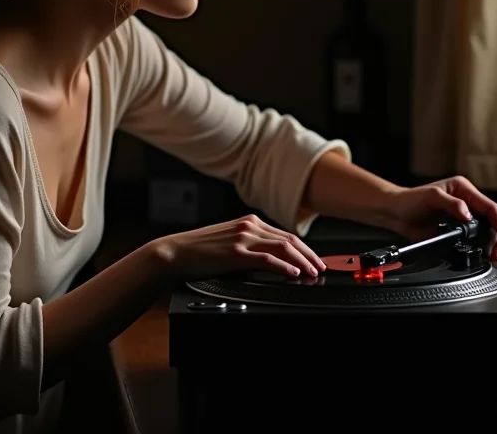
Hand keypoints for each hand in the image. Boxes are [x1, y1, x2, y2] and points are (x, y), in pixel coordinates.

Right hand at [153, 214, 325, 279]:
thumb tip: (271, 259)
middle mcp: (248, 225)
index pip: (285, 234)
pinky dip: (284, 266)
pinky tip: (293, 274)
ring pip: (283, 247)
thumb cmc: (198, 251)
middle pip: (289, 239)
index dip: (304, 248)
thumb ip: (249, 245)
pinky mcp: (236, 253)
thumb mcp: (228, 241)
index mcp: (248, 222)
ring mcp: (243, 238)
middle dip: (310, 255)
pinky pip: (267, 259)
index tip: (315, 260)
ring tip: (313, 273)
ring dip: (303, 261)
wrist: (174, 252)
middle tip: (322, 268)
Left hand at [386, 176, 496, 260]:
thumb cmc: (409, 200)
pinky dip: (483, 246)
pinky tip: (483, 253)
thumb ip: (451, 203)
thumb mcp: (431, 197)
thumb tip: (468, 214)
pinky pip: (476, 238)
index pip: (490, 206)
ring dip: (494, 242)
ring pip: (488, 229)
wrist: (395, 213)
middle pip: (494, 219)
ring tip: (493, 254)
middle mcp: (466, 201)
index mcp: (463, 189)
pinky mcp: (457, 229)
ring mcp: (463, 216)